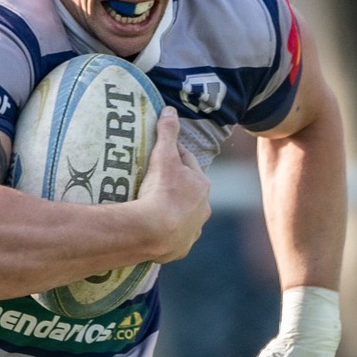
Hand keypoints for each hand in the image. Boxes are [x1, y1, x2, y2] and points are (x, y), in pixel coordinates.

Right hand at [134, 110, 210, 263]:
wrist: (154, 232)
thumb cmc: (161, 190)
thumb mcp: (163, 156)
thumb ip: (167, 132)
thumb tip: (170, 109)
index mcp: (202, 184)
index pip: (187, 163)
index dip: (173, 156)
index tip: (158, 153)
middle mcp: (204, 208)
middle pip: (188, 190)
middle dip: (176, 184)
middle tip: (153, 180)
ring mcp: (193, 229)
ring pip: (185, 214)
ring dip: (173, 209)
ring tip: (153, 206)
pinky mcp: (182, 248)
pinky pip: (176, 236)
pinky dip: (168, 232)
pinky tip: (156, 230)